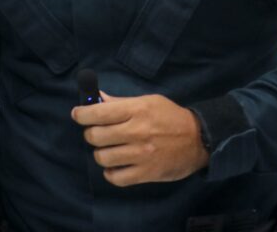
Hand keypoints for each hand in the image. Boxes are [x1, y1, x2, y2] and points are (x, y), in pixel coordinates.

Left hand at [71, 92, 209, 184]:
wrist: (199, 139)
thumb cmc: (170, 117)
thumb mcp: (147, 101)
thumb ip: (121, 102)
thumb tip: (96, 99)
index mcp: (136, 110)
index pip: (98, 113)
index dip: (81, 114)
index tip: (78, 114)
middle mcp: (137, 132)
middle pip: (95, 136)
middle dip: (90, 134)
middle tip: (96, 132)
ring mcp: (141, 154)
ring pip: (102, 157)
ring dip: (101, 153)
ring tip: (108, 149)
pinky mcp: (146, 173)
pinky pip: (116, 178)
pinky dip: (110, 173)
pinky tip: (115, 165)